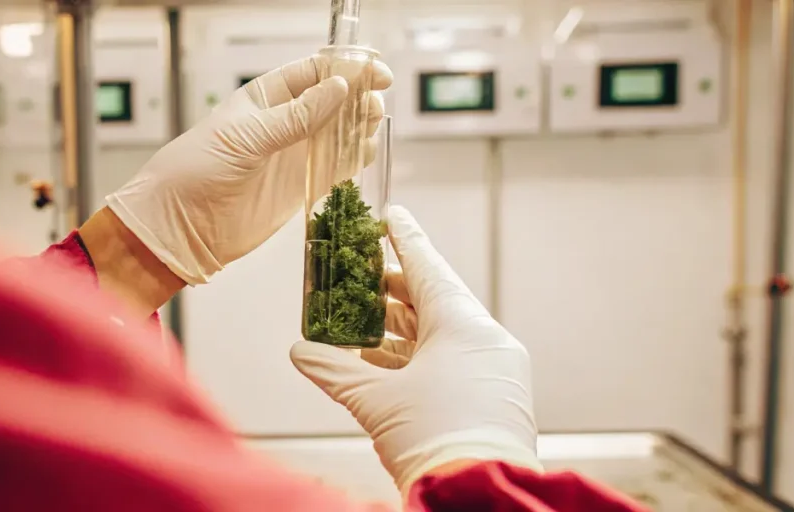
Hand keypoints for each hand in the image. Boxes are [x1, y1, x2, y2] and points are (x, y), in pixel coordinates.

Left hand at [105, 55, 391, 284]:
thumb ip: (295, 116)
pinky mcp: (300, 186)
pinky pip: (336, 167)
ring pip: (339, 133)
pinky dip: (354, 158)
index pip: (312, 72)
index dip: (344, 68)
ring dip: (360, 127)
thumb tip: (338, 89)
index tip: (372, 71)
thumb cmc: (195, 171)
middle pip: (333, 101)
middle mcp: (283, 123)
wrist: (179, 227)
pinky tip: (365, 151)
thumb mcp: (246, 138)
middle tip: (375, 103)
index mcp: (265, 98)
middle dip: (358, 97)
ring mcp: (294, 155)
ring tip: (373, 125)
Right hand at [290, 206, 541, 493]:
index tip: (391, 215)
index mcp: (462, 326)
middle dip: (390, 292)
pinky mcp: (493, 398)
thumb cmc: (433, 440)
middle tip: (359, 279)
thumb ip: (334, 370)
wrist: (476, 495)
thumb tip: (301, 352)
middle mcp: (484, 341)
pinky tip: (381, 366)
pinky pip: (451, 362)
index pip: (427, 266)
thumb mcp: (374, 400)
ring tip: (359, 327)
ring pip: (440, 335)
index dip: (404, 238)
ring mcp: (493, 371)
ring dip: (398, 331)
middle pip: (432, 301)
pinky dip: (416, 360)